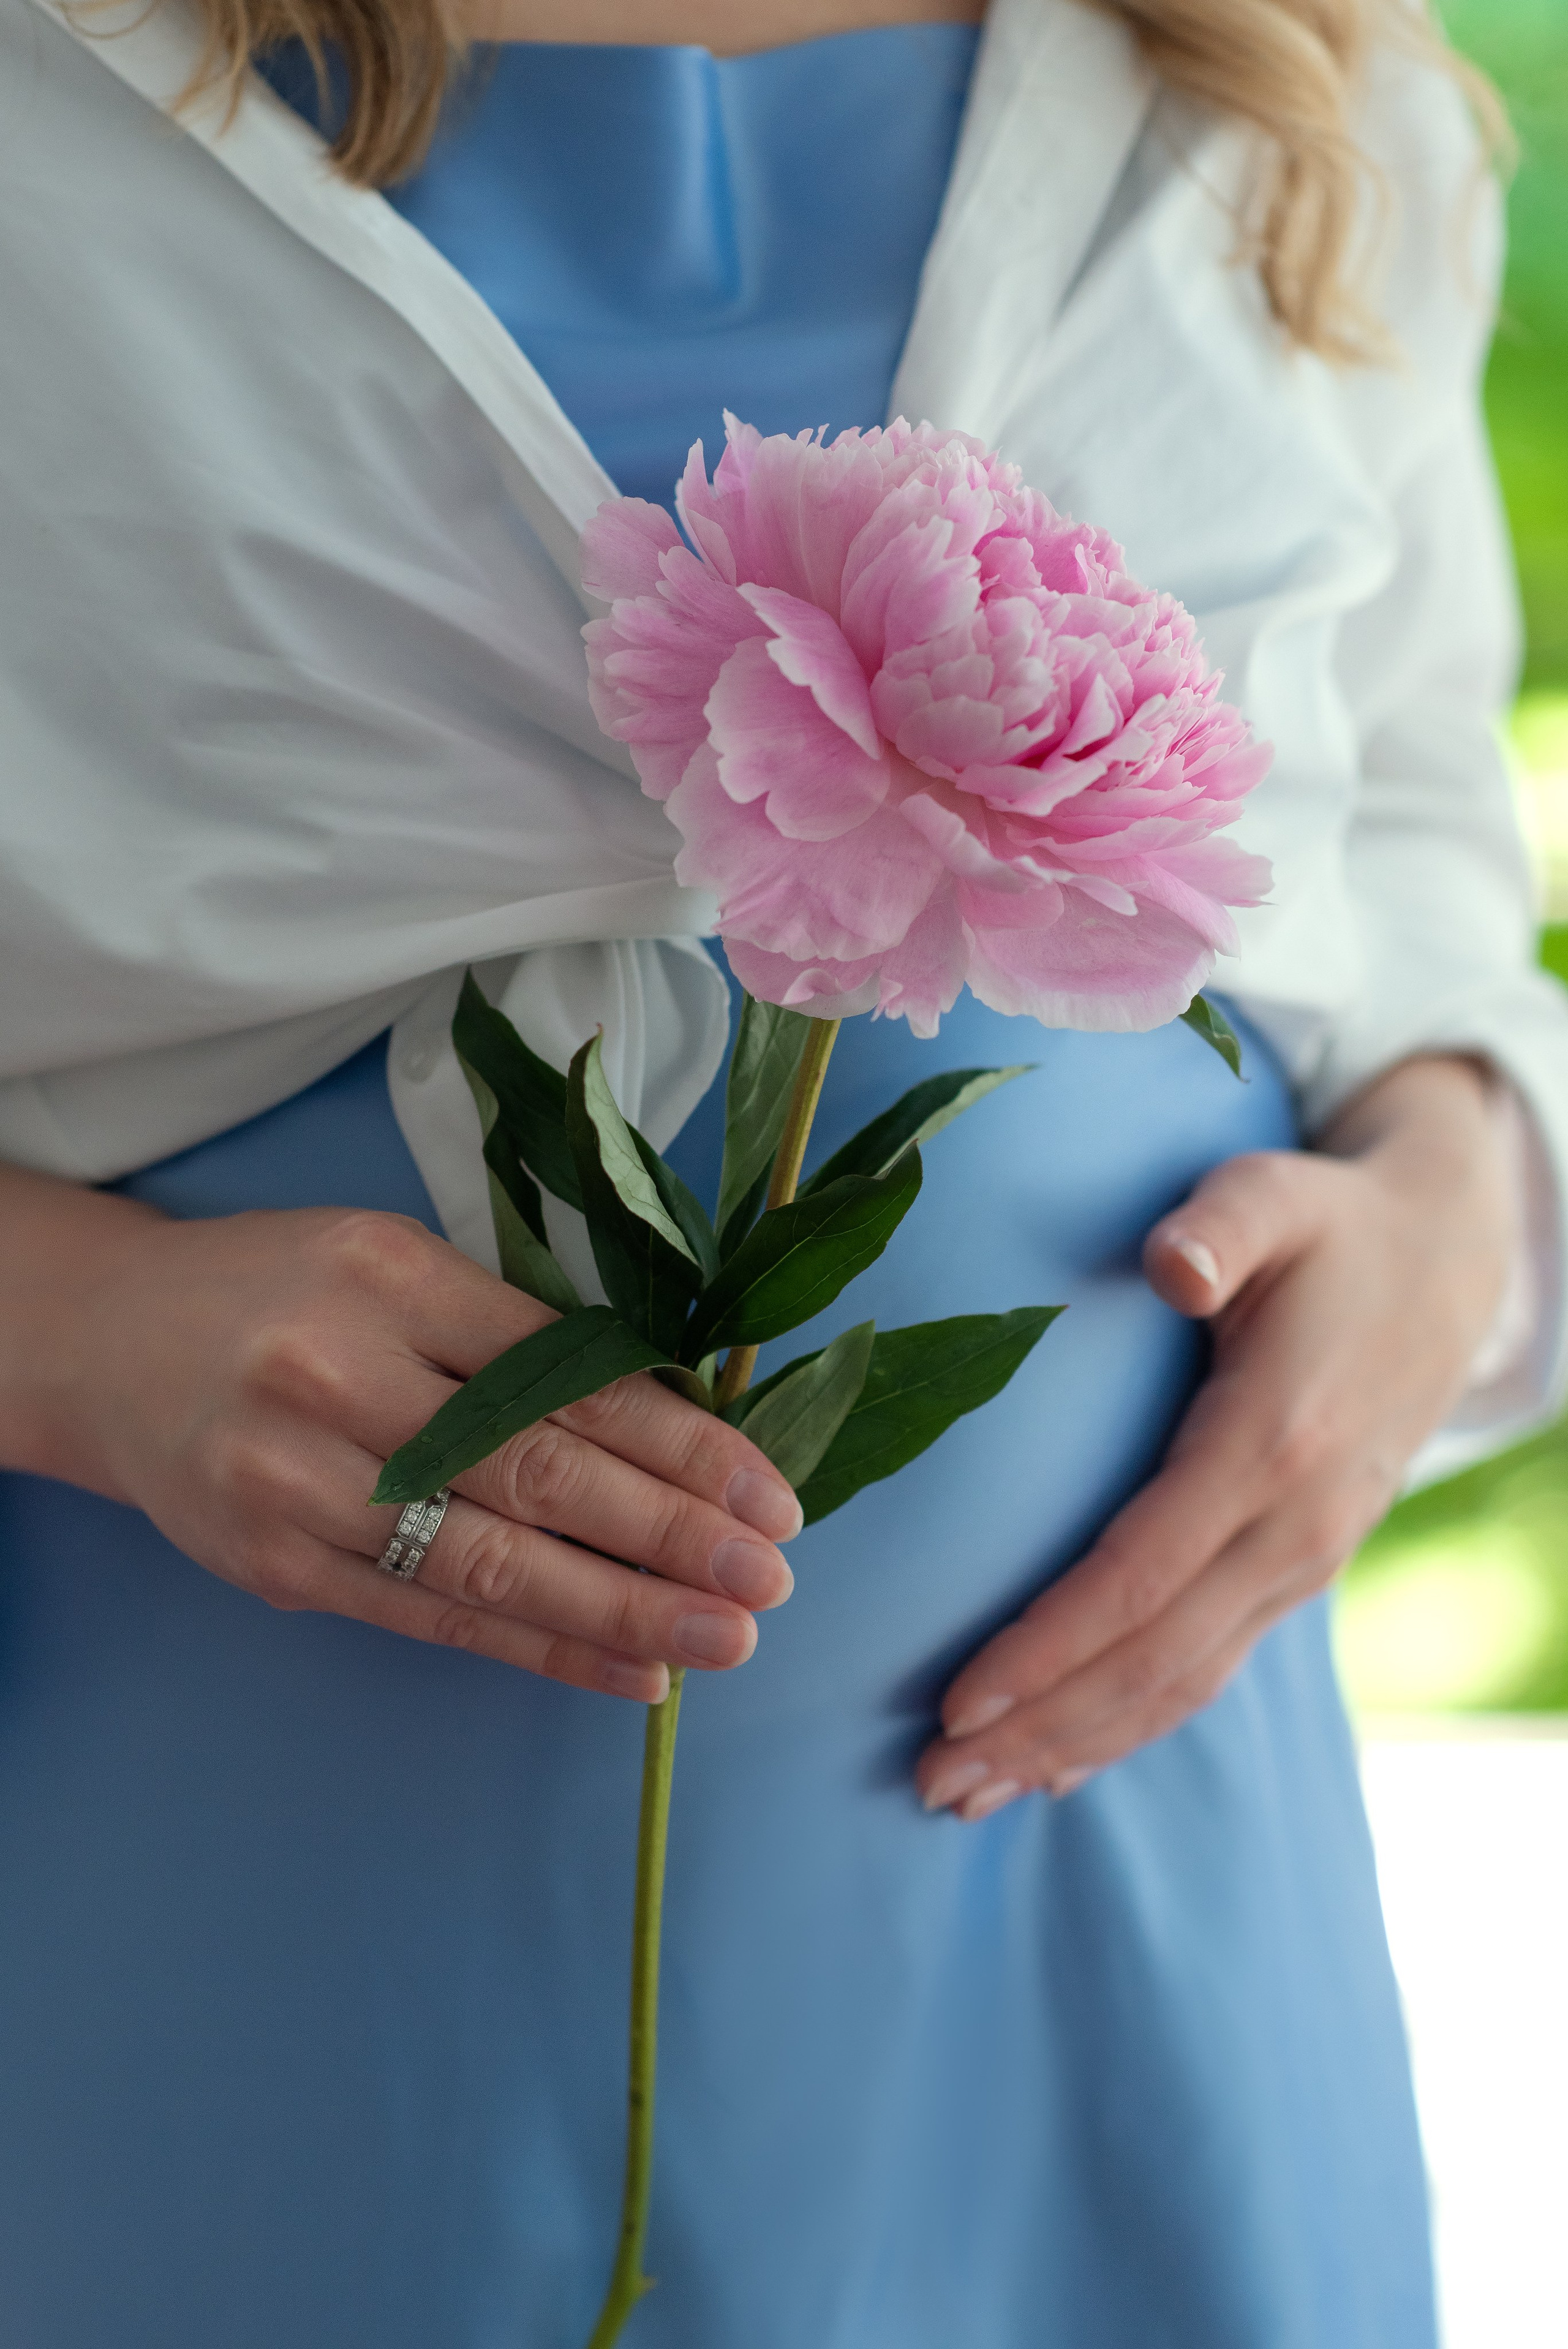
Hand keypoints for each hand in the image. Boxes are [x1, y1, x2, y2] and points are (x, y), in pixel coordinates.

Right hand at [0, 1175, 799, 1703]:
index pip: (565, 1371)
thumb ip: (513, 1333)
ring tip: (728, 1637)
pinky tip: (634, 1671)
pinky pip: (435, 1616)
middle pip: (537, 1468)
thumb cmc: (282, 1292)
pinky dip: (544, 1647)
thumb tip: (673, 1418)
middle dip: (671, 1531)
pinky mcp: (282, 1566)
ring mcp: (302, 1481)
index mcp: (391, 1277)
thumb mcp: (394, 1263)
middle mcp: (341, 1375)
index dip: (678, 1438)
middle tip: (772, 1574)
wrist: (108, 1345)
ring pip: (491, 1559)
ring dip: (625, 1607)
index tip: (767, 1487)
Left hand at [916, 1056, 1515, 1819]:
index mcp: (1270, 1444)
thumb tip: (1170, 1266)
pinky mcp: (1296, 1573)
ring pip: (1180, 1685)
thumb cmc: (1327, 1228)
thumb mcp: (1274, 1194)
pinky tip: (1058, 1765)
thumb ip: (1220, 1225)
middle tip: (929, 1779)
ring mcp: (1302, 1562)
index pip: (1139, 1576)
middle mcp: (1293, 1527)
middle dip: (1038, 1728)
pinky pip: (1207, 1671)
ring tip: (967, 1794)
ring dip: (1073, 1749)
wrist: (1444, 1270)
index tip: (957, 1696)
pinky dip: (1129, 1726)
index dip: (1048, 1646)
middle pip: (1151, 1660)